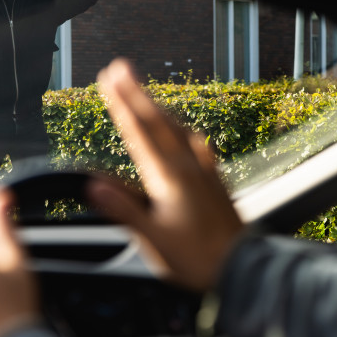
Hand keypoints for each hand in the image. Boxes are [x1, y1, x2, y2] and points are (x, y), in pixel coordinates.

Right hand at [90, 58, 243, 291]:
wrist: (243, 268)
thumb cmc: (197, 260)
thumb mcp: (154, 241)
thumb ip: (123, 211)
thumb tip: (93, 186)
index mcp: (169, 179)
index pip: (139, 133)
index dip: (121, 105)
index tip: (108, 80)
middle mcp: (187, 168)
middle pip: (157, 123)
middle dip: (137, 93)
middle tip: (121, 68)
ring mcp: (204, 173)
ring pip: (178, 130)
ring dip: (158, 108)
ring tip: (146, 93)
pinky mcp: (215, 183)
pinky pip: (198, 147)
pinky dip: (186, 133)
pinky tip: (190, 133)